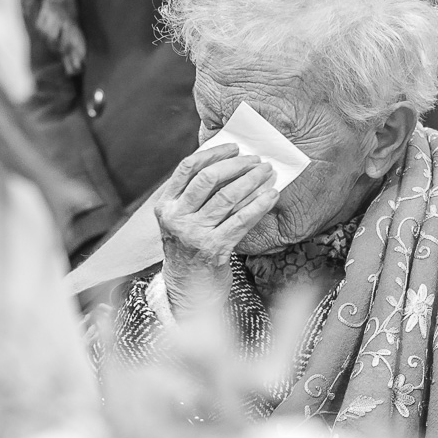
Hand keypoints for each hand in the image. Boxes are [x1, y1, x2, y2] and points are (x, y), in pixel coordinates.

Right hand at [154, 141, 277, 311]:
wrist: (189, 290)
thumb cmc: (191, 248)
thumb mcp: (183, 220)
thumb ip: (195, 195)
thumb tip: (229, 163)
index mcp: (165, 205)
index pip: (187, 168)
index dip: (213, 153)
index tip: (234, 147)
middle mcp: (176, 218)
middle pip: (208, 179)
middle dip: (236, 165)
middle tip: (256, 160)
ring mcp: (194, 234)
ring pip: (227, 197)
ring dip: (251, 181)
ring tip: (267, 173)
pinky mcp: (214, 249)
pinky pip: (241, 220)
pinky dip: (259, 205)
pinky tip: (271, 196)